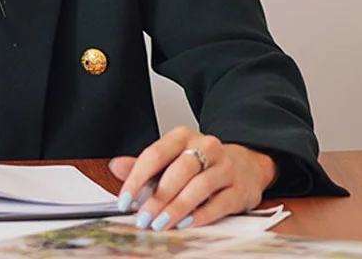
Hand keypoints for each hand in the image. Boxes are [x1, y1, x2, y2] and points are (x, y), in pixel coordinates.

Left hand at [110, 126, 276, 230]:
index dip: (137, 179)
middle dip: (158, 197)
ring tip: (160, 224)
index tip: (124, 200)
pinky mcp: (239, 189)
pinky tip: (184, 224)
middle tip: (143, 217)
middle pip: (179, 170)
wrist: (245, 166)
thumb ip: (144, 165)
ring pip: (199, 186)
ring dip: (176, 208)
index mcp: (184, 137)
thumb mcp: (171, 160)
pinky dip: (199, 216)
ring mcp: (225, 167)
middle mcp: (207, 147)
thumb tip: (116, 166)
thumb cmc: (201, 165)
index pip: (156, 154)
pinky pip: (218, 203)